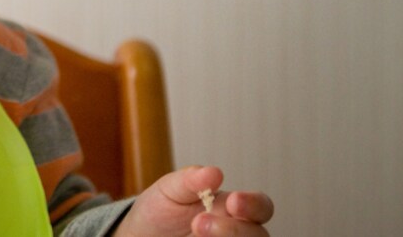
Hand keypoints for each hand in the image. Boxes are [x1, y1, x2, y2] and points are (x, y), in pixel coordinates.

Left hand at [114, 166, 273, 236]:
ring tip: (195, 232)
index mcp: (232, 207)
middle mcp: (236, 231)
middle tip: (199, 223)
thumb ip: (191, 180)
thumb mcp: (170, 190)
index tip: (233, 201)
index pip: (260, 206)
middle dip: (234, 229)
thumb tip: (214, 171)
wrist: (141, 234)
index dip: (253, 204)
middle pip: (259, 235)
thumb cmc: (161, 211)